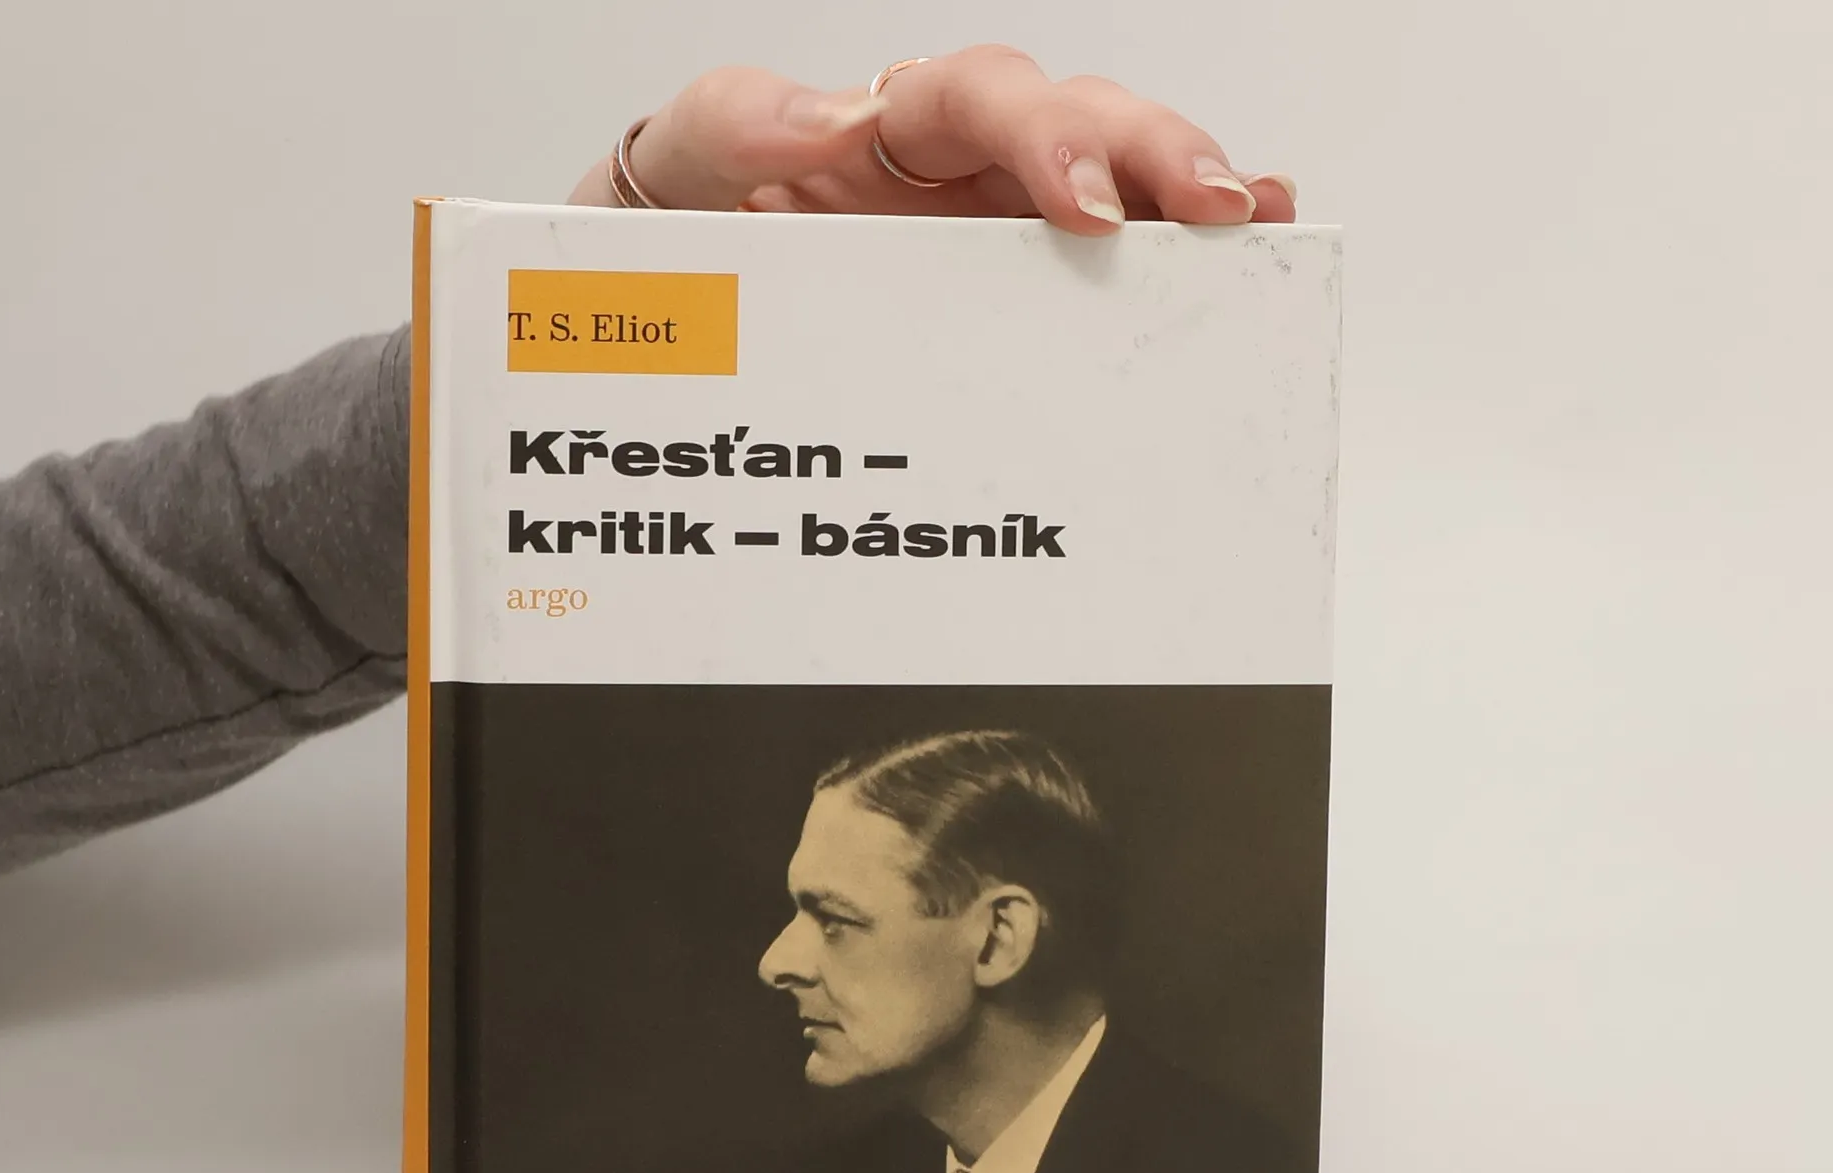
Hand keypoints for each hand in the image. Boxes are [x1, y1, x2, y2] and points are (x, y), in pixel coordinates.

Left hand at [569, 43, 1294, 232]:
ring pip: (1124, 185)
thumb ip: (742, 124)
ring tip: (1260, 225)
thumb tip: (836, 115)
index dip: (1048, 138)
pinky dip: (1174, 261)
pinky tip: (1239, 264)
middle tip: (1215, 211)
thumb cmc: (692, 222)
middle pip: (1087, 124)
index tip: (1087, 202)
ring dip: (1195, 199)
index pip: (985, 100)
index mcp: (896, 121)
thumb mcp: (685, 160)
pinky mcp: (1019, 295)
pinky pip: (1112, 265)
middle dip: (1158, 159)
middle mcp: (968, 166)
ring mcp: (1005, 230)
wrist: (673, 312)